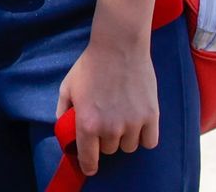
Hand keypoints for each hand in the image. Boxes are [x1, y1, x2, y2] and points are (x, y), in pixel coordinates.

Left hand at [56, 39, 160, 176]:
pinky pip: (149, 142)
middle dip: (105, 139)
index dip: (88, 165)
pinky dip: (144, 137)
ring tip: (121, 117)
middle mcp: (110, 128)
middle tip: (105, 121)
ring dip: (124, 137)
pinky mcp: (152, 117)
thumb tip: (64, 128)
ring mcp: (133, 124)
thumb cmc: (90, 66)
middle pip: (110, 150)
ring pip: (129, 147)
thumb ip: (63, 111)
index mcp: (87, 123)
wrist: (118, 47)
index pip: (88, 158)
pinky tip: (138, 124)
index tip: (90, 168)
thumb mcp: (67, 87)